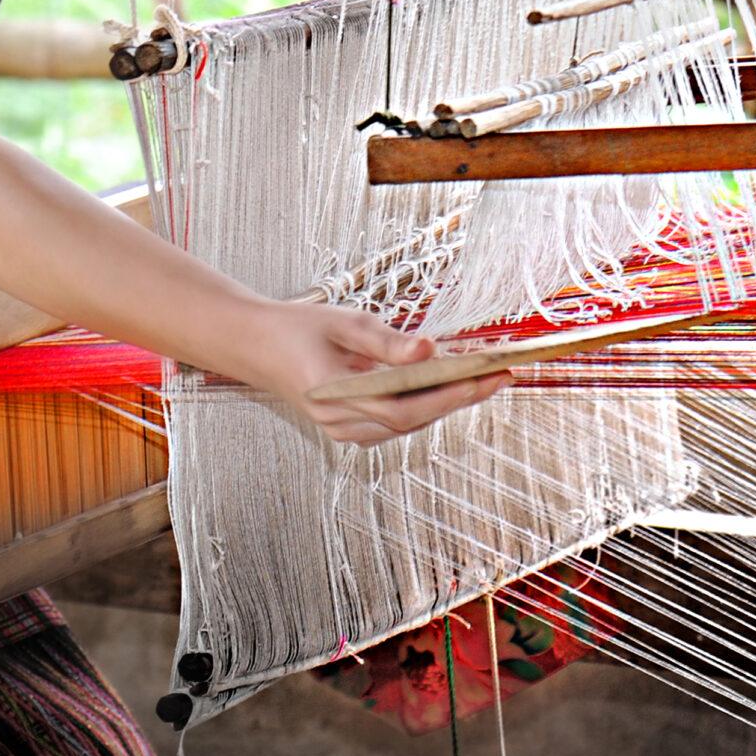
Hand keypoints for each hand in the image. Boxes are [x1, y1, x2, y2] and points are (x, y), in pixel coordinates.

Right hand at [235, 301, 509, 446]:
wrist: (256, 346)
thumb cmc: (298, 329)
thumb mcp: (344, 324)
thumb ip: (387, 342)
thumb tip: (430, 349)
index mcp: (335, 396)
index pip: (403, 406)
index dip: (448, 395)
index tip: (484, 376)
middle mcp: (341, 423)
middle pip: (412, 420)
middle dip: (459, 398)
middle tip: (499, 375)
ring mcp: (344, 431)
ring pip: (407, 425)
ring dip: (445, 403)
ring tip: (483, 378)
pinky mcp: (350, 429)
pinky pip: (396, 423)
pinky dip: (424, 405)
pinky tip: (447, 386)